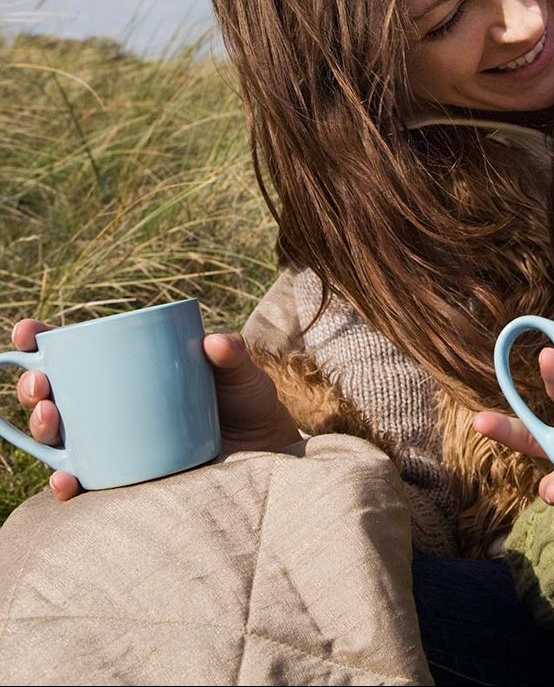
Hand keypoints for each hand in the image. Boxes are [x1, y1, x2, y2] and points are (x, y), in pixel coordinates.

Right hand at [13, 319, 300, 499]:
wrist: (264, 450)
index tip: (28, 331)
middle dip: (33, 385)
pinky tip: (65, 479)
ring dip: (40, 427)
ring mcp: (113, 442)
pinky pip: (85, 482)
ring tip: (51, 415)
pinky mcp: (123, 476)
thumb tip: (214, 342)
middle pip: (53, 393)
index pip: (74, 351)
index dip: (40, 340)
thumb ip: (232, 355)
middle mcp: (110, 405)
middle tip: (41, 383)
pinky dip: (67, 483)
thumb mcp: (241, 374)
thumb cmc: (246, 401)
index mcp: (127, 369)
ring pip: (59, 437)